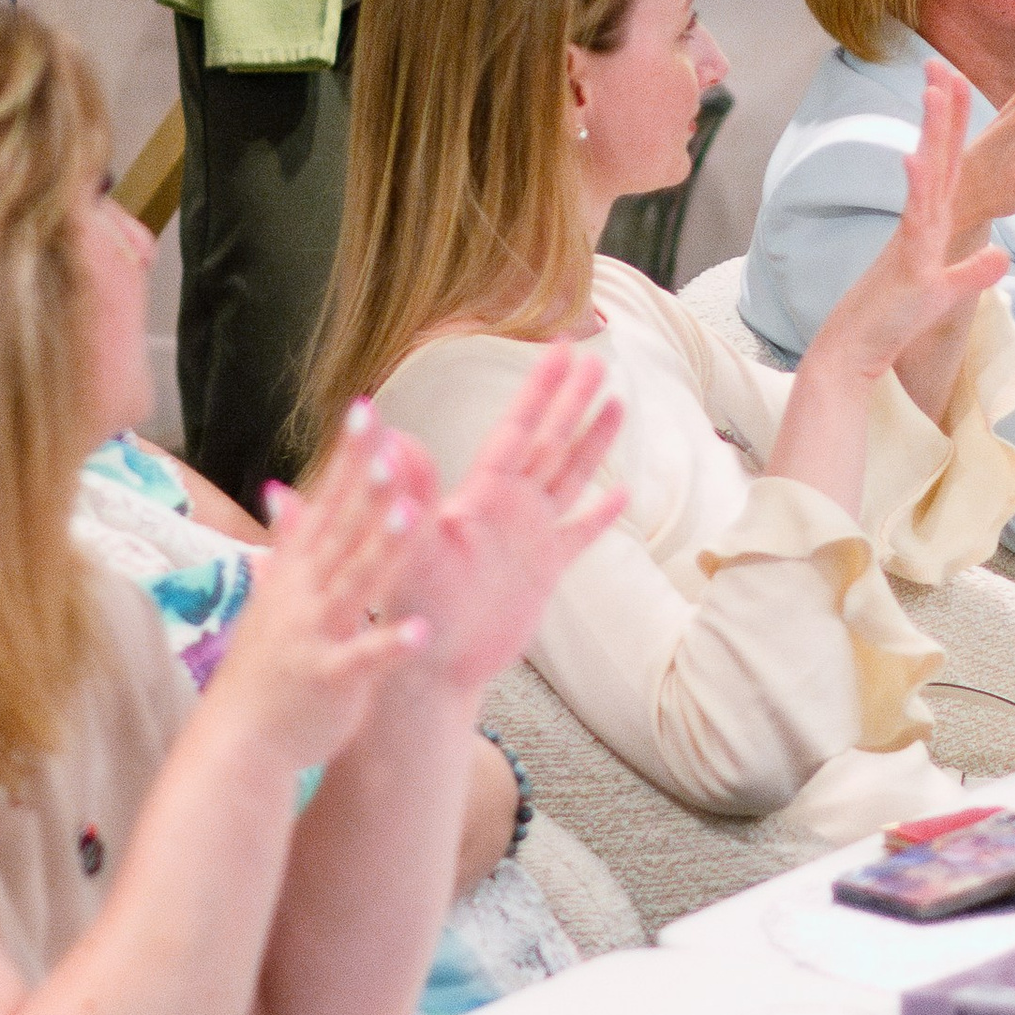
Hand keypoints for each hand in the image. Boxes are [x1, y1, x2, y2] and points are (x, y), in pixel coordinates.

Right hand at [206, 410, 446, 773]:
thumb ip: (287, 544)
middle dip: (366, 490)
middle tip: (392, 445)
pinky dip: (390, 644)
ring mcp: (314, 635)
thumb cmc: (264, 668)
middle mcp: (302, 595)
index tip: (368, 410)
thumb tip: (282, 492)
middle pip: (340, 533)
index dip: (347, 458)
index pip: (325, 502)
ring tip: (414, 514)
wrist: (239, 741)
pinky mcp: (330, 679)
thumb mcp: (272, 596)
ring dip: (383, 550)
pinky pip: (363, 659)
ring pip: (353, 585)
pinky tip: (421, 629)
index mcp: (295, 573)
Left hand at [377, 341, 624, 691]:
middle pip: (550, 442)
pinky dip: (601, 516)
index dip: (540, 389)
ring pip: (569, 477)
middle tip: (595, 359)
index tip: (560, 347)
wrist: (430, 666)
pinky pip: (580, 537)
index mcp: (485, 496)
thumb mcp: (413, 546)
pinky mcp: (543, 574)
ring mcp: (529, 539)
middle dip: (572, 401)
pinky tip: (623, 494)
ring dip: (592, 443)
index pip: (519, 429)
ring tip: (616, 405)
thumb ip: (411, 493)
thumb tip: (392, 437)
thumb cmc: (414, 608)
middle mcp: (509, 509)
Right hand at [818, 63, 1010, 383]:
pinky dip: (915, 190)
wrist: (853, 350)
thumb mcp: (944, 294)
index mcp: (929, 224)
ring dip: (930, 135)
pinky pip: (913, 222)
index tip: (958, 84)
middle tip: (944, 63)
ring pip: (926, 178)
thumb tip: (1001, 257)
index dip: (955, 126)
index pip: (949, 166)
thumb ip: (972, 273)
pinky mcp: (906, 265)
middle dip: (943, 111)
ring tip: (934, 92)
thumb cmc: (893, 322)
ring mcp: (910, 239)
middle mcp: (918, 222)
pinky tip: (914, 159)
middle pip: (937, 158)